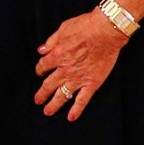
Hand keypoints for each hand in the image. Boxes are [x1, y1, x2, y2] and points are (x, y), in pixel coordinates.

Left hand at [34, 0, 143, 120]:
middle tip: (37, 100)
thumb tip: (41, 50)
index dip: (39, 70)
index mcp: (57, 56)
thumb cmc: (86, 27)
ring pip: (62, 95)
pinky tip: (71, 117)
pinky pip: (82, 100)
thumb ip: (51, 41)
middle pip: (49, 85)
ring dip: (54, 104)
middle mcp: (65, 70)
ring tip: (47, 111)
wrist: (106, 31)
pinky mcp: (92, 83)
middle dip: (42, 93)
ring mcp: (78, 79)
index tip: (39, 73)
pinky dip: (76, 110)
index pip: (43, 67)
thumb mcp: (63, 28)